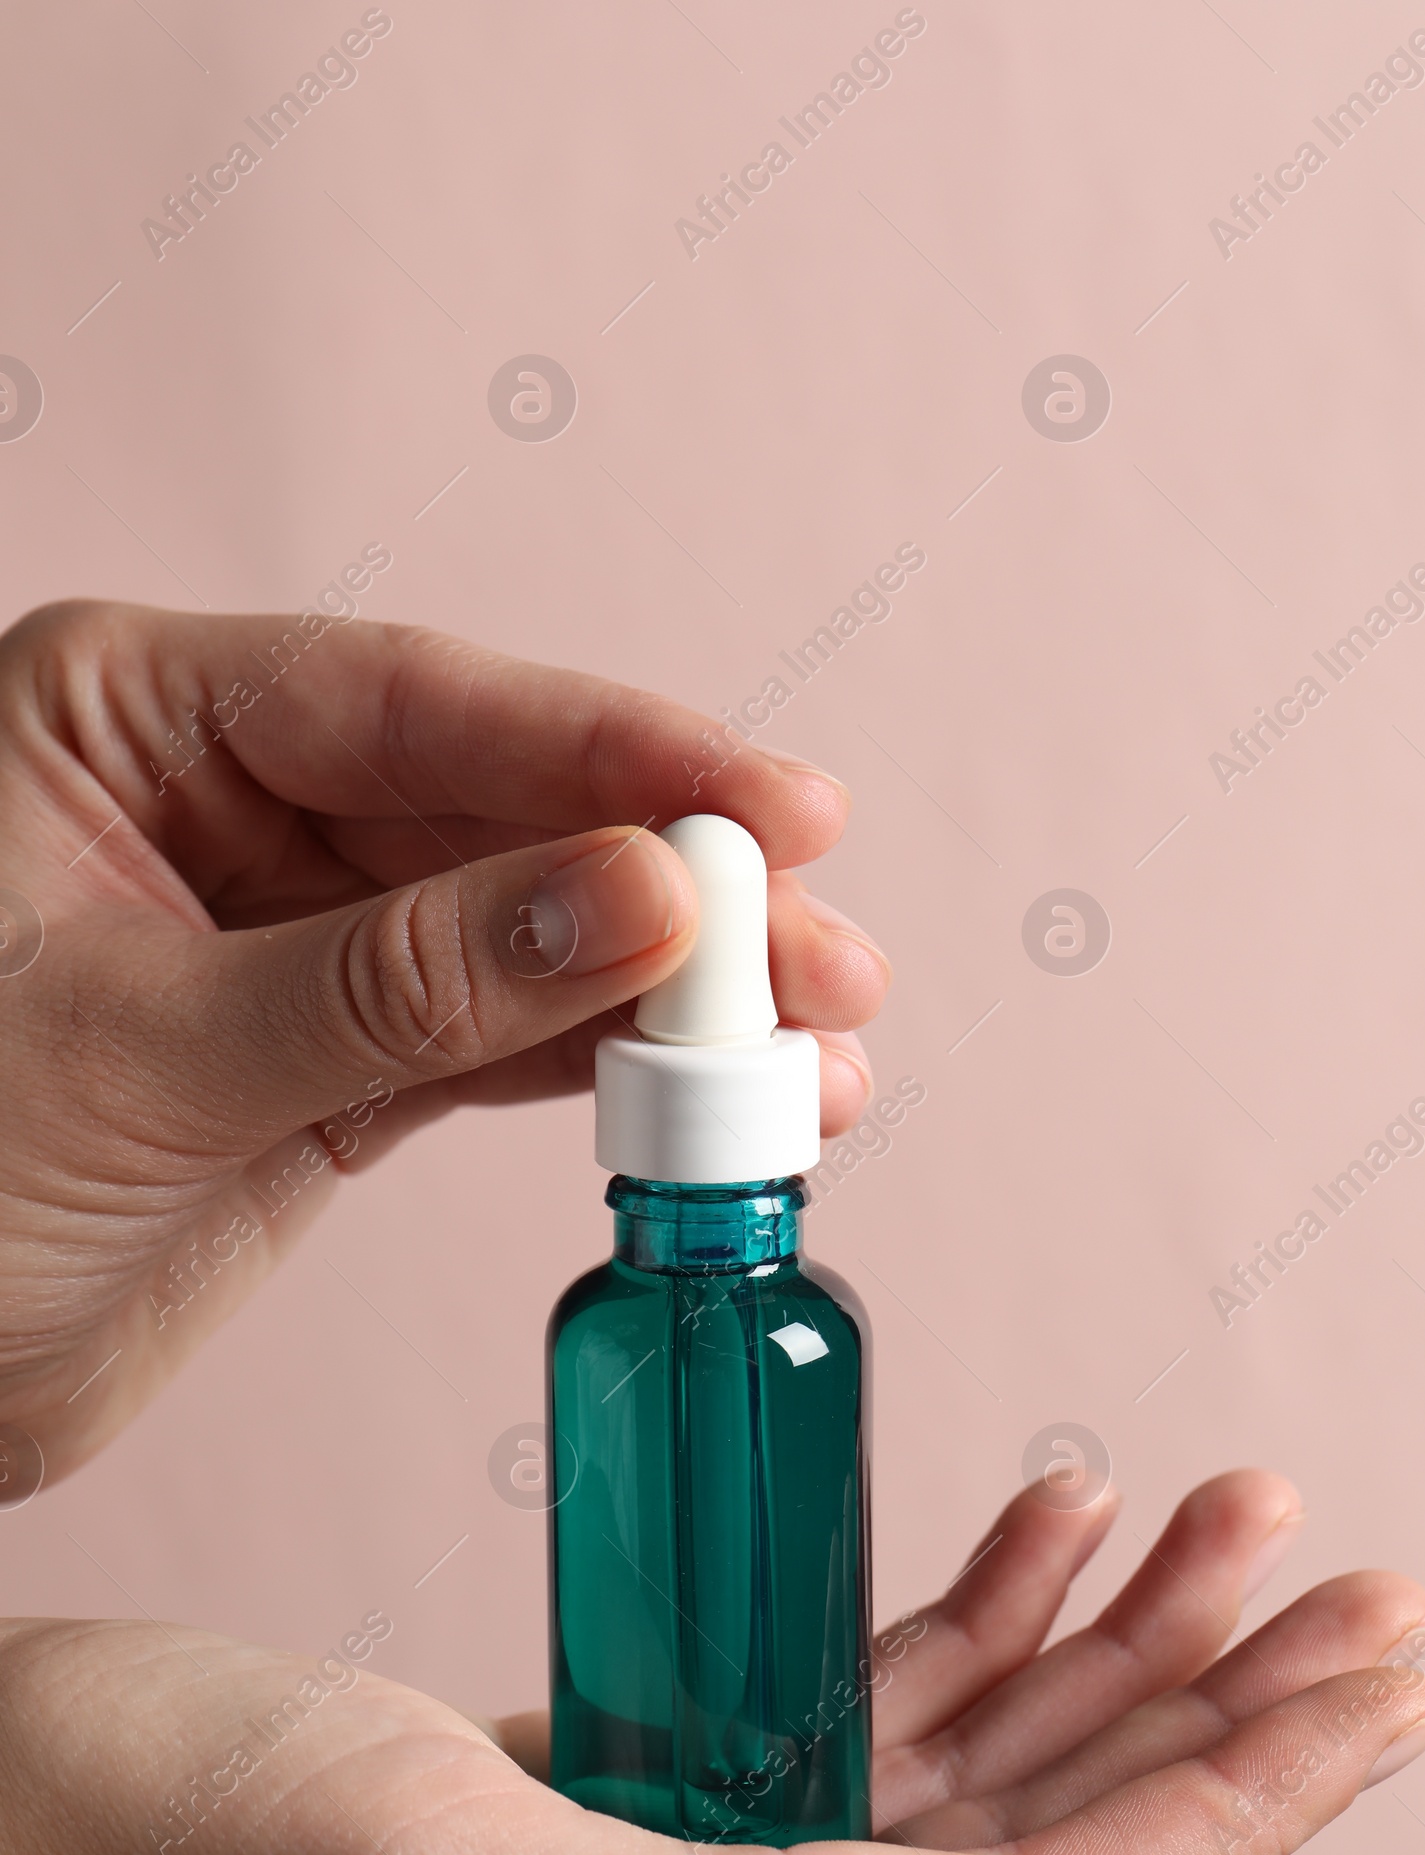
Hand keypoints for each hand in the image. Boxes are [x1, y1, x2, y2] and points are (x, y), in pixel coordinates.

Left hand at [0, 599, 886, 1476]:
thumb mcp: (146, 1053)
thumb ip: (397, 980)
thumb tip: (637, 904)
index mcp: (130, 720)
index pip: (405, 704)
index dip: (600, 750)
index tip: (760, 807)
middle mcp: (219, 806)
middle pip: (494, 817)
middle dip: (668, 891)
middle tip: (818, 958)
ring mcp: (288, 941)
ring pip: (520, 937)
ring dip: (667, 999)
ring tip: (815, 1051)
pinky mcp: (328, 1069)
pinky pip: (494, 1048)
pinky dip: (605, 1078)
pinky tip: (716, 1105)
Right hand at [0, 1470, 1424, 1854]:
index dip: (1225, 1806)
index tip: (1375, 1692)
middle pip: (1037, 1854)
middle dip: (1212, 1717)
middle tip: (1361, 1590)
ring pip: (958, 1775)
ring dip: (1100, 1650)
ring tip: (1228, 1521)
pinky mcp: (627, 1803)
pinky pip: (841, 1714)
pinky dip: (951, 1622)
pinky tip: (1040, 1537)